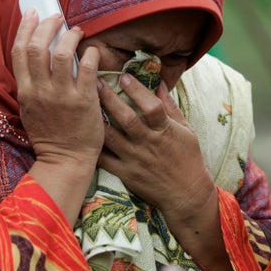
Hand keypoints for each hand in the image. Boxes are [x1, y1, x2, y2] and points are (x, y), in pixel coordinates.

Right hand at [12, 9, 104, 223]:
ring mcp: (62, 96)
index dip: (25, 28)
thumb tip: (41, 52)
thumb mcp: (31, 107)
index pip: (19, 52)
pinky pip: (88, 68)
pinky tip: (93, 51)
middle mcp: (41, 91)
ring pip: (63, 53)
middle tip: (57, 17)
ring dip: (70, 36)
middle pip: (38, 47)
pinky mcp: (84, 101)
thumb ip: (33, 82)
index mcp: (26, 92)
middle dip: (48, 25)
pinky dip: (91, 54)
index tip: (33, 14)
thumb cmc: (50, 133)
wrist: (66, 160)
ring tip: (77, 31)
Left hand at [97, 74, 215, 218]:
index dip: (137, 90)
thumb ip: (170, 106)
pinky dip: (93, 147)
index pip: (151, 106)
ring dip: (97, 120)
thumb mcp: (185, 129)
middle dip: (109, 99)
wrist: (186, 195)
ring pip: (111, 137)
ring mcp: (135, 159)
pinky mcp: (125, 174)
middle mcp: (148, 143)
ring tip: (84, 104)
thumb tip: (160, 82)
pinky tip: (82, 134)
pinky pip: (104, 160)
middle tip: (95, 82)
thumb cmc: (188, 158)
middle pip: (126, 119)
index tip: (123, 76)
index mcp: (164, 130)